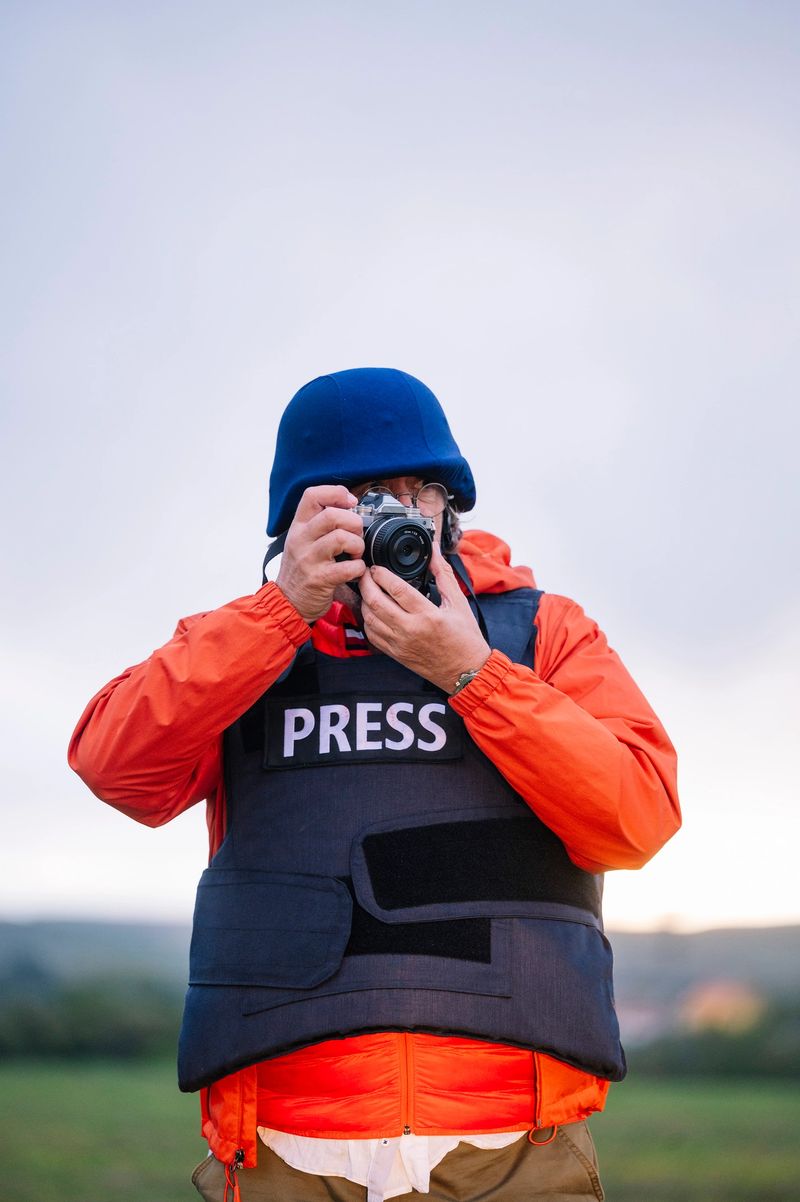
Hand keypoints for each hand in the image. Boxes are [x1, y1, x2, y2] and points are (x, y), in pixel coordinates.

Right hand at [276, 486, 365, 621]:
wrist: (288, 602)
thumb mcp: (302, 541)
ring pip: (341, 537)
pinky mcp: (319, 579)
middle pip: (332, 515)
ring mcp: (309, 559)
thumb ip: (319, 524)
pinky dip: (358, 568)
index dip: (336, 493)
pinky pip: (348, 567)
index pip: (312, 495)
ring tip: (355, 554)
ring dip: (357, 545)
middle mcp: (301, 539)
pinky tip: (354, 571)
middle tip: (356, 535)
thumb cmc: (301, 570)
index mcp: (298, 526)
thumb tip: (349, 507)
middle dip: (354, 522)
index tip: (350, 502)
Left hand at [359, 542, 490, 691]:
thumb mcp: (458, 602)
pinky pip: (372, 635)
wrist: (465, 672)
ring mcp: (399, 644)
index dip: (381, 574)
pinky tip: (372, 611)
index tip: (376, 566)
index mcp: (427, 615)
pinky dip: (367, 620)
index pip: (396, 589)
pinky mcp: (395, 654)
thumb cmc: (465, 638)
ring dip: (364, 601)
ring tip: (368, 590)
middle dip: (366, 584)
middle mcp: (410, 630)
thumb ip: (443, 574)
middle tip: (366, 574)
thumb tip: (434, 551)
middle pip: (376, 602)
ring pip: (369, 618)